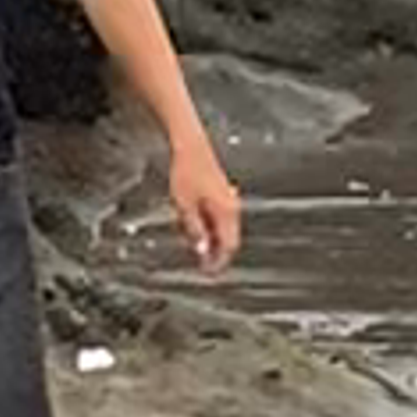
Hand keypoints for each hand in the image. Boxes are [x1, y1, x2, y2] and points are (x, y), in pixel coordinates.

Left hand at [165, 135, 243, 276]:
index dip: (219, 262)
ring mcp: (228, 198)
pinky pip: (219, 216)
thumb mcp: (185, 206)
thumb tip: (202, 250)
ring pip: (223, 227)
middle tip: (201, 263)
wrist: (190, 145)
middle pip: (228, 238)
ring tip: (193, 243)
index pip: (229, 245)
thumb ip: (195, 230)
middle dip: (215, 252)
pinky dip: (209, 225)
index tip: (208, 272)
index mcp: (226, 211)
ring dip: (211, 239)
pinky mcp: (221, 192)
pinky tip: (194, 225)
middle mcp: (232, 206)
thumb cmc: (187, 171)